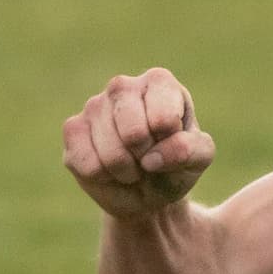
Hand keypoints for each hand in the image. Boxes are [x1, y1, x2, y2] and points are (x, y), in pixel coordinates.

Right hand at [62, 69, 213, 218]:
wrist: (146, 191)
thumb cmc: (176, 164)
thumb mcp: (199, 158)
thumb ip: (191, 150)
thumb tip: (152, 158)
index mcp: (159, 82)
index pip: (164, 119)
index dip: (170, 144)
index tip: (171, 143)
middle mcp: (123, 86)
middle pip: (134, 134)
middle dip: (146, 159)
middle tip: (149, 158)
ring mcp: (94, 105)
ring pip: (110, 152)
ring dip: (126, 171)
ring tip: (131, 165)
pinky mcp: (73, 129)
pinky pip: (86, 164)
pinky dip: (103, 177)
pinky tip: (109, 168)